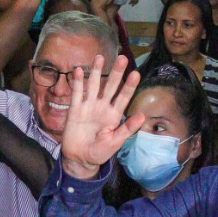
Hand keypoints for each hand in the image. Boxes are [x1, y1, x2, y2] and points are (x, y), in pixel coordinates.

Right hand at [59, 55, 143, 177]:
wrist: (80, 159)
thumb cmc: (100, 152)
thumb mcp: (116, 142)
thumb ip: (127, 129)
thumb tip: (142, 116)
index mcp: (114, 115)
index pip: (123, 97)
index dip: (129, 86)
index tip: (135, 73)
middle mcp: (102, 107)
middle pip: (110, 86)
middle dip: (116, 72)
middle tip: (122, 58)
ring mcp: (88, 106)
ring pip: (93, 85)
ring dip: (96, 71)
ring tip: (100, 57)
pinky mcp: (75, 110)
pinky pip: (77, 93)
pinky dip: (77, 82)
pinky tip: (78, 70)